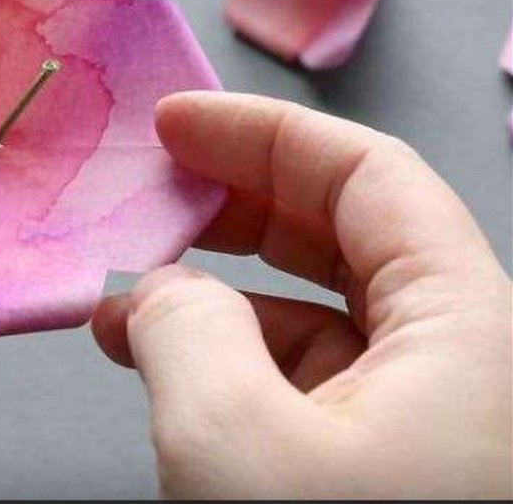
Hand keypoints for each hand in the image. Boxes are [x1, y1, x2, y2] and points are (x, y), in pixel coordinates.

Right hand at [92, 92, 511, 498]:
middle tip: (149, 195)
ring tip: (123, 307)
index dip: (261, 133)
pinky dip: (230, 364)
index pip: (369, 173)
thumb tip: (156, 290)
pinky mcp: (394, 471)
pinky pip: (310, 384)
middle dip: (234, 205)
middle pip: (346, 234)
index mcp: (468, 327)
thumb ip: (183, 328)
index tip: (172, 123)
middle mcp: (466, 362)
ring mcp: (433, 422)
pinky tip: (164, 371)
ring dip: (214, 298)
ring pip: (320, 314)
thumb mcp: (235, 441)